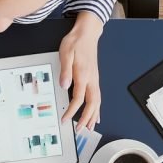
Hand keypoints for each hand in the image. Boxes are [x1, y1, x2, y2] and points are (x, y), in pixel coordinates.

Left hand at [59, 12, 104, 132]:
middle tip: (81, 130)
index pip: (78, 98)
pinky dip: (97, 108)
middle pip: (92, 104)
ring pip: (97, 102)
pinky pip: (98, 97)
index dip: (72, 111)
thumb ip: (65, 70)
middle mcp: (92, 79)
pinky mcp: (94, 78)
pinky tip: (97, 114)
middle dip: (87, 118)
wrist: (88, 33)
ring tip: (90, 128)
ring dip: (94, 116)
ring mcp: (95, 79)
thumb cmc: (76, 41)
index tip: (65, 120)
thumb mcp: (66, 52)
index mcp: (83, 75)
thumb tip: (64, 85)